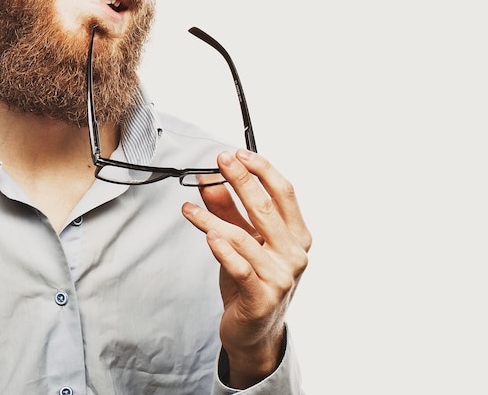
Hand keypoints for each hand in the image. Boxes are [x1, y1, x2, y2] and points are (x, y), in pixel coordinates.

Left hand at [182, 148, 310, 388]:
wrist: (256, 332)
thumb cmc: (253, 281)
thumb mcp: (241, 240)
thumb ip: (227, 209)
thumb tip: (209, 179)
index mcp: (297, 235)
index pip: (284, 192)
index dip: (262, 169)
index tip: (239, 154)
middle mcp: (294, 254)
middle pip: (266, 208)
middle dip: (241, 180)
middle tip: (220, 162)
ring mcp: (281, 277)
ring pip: (244, 237)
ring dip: (214, 217)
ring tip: (191, 207)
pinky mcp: (262, 297)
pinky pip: (240, 267)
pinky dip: (223, 250)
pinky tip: (208, 236)